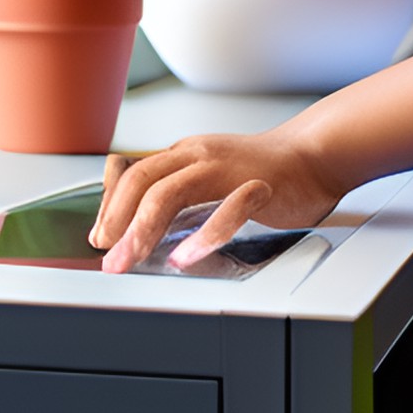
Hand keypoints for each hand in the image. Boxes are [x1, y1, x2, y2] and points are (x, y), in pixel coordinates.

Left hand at [89, 126, 343, 273]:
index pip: (134, 174)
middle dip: (118, 221)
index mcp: (185, 154)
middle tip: (109, 258)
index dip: (111, 206)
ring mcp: (228, 168)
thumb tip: (132, 227)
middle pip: (144, 180)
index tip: (100, 239)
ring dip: (145, 229)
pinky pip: (227, 209)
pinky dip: (202, 235)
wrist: (312, 155)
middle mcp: (200, 155)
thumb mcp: (206, 176)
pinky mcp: (258, 185)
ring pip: (172, 190)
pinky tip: (187, 257)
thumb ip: (174, 194)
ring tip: (132, 258)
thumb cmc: (259, 172)